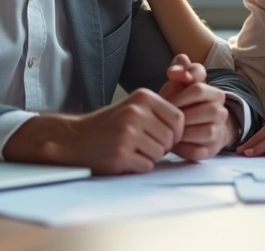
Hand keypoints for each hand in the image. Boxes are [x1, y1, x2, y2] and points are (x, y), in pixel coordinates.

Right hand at [3, 88, 183, 174]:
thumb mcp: (134, 107)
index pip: (178, 118)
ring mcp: (128, 133)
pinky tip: (125, 158)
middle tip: (143, 145)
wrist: (75, 139)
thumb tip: (189, 126)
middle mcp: (136, 113)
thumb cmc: (109, 125)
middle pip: (171, 138)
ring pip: (160, 153)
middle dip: (162, 146)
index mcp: (143, 98)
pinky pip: (147, 165)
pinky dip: (139, 166)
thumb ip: (159, 112)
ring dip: (150, 156)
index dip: (176, 132)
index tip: (165, 137)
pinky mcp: (121, 154)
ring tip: (132, 150)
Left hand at [161, 54, 237, 160]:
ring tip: (167, 129)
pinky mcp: (211, 150)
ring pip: (204, 132)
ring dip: (182, 131)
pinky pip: (198, 150)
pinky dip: (182, 147)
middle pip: (202, 111)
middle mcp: (221, 111)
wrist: (192, 127)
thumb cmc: (182, 103)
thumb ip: (179, 69)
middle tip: (163, 117)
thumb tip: (176, 71)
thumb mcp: (179, 83)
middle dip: (180, 114)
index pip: (199, 88)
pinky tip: (172, 142)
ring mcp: (218, 131)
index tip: (166, 100)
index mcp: (214, 93)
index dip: (179, 94)